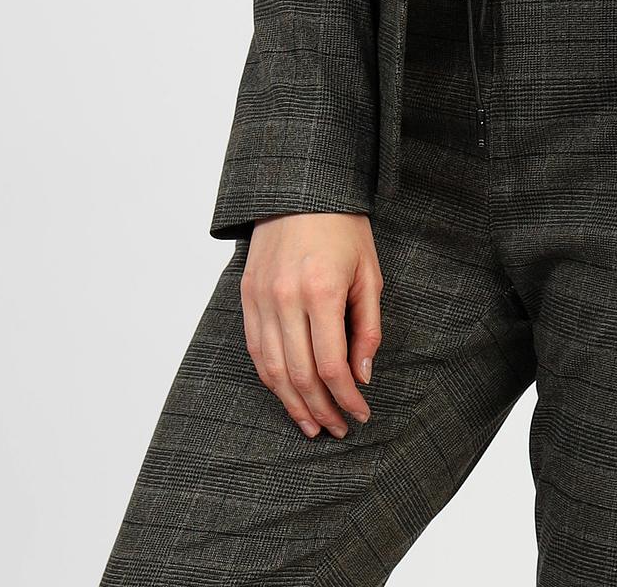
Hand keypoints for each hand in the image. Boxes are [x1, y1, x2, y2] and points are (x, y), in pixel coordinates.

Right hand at [240, 212, 383, 438]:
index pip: (331, 365)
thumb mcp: (369, 274)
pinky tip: (287, 394)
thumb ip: (367, 328)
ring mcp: (261, 298)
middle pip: (300, 375)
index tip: (360, 413)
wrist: (301, 189)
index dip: (346, 398)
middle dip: (322, 409)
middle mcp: (285, 298)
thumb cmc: (343, 229)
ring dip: (293, 403)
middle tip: (339, 428)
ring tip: (313, 424)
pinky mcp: (247, 296)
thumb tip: (361, 376)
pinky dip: (271, 378)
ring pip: (273, 369)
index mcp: (321, 291)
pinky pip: (256, 350)